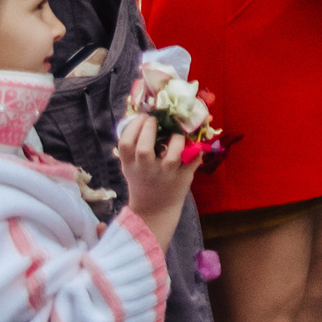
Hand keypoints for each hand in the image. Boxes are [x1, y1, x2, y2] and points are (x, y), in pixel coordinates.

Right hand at [115, 113, 202, 250]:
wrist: (154, 208)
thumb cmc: (143, 178)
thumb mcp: (131, 165)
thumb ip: (133, 145)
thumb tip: (140, 113)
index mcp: (130, 165)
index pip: (125, 144)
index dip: (133, 127)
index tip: (142, 117)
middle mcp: (146, 170)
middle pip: (144, 148)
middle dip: (150, 129)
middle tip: (156, 119)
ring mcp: (166, 175)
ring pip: (173, 155)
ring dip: (177, 139)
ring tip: (177, 131)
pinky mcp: (183, 177)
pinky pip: (193, 160)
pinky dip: (197, 149)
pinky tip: (195, 141)